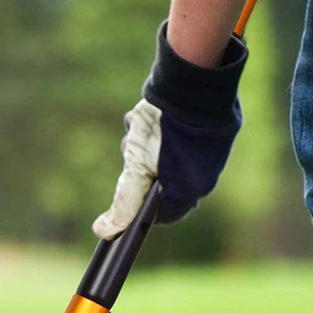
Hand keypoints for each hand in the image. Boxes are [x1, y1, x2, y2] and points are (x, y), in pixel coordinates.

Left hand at [92, 24, 247, 240]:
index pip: (160, 214)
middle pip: (159, 183)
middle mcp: (204, 174)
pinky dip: (156, 131)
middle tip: (130, 150)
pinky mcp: (206, 128)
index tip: (123, 190)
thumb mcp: (137, 169)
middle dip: (138, 168)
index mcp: (193, 190)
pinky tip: (146, 115)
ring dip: (142, 146)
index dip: (137, 205)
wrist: (192, 79)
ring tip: (137, 127)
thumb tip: (104, 232)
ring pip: (163, 158)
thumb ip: (123, 203)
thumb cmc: (165, 129)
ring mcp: (208, 151)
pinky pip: (176, 138)